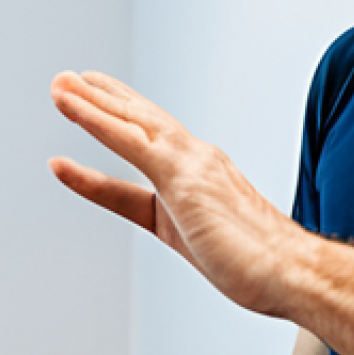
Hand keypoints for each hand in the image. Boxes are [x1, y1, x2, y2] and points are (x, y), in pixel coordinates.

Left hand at [50, 71, 300, 314]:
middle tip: (71, 81)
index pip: (149, 146)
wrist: (293, 272)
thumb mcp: (213, 244)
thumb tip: (197, 234)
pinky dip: (95, 120)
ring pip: (130, 121)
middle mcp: (198, 159)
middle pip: (141, 121)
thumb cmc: (263, 268)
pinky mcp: (180, 176)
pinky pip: (127, 141)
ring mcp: (190, 164)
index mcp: (203, 176)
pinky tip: (71, 105)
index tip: (94, 112)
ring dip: (91, 101)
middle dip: (104, 100)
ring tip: (60, 85)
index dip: (116, 130)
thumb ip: (196, 230)